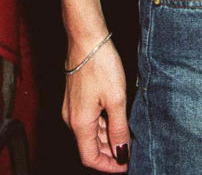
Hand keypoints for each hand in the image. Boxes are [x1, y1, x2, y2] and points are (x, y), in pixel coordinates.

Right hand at [63, 39, 128, 170]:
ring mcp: (72, 108)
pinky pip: (89, 120)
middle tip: (130, 153)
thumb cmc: (101, 65)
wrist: (86, 39)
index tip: (125, 166)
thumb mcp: (116, 98)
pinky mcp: (76, 98)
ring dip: (107, 139)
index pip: (90, 158)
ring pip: (90, 133)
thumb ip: (118, 128)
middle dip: (109, 153)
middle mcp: (72, 119)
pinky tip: (116, 120)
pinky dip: (102, 125)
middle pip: (90, 147)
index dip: (108, 166)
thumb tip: (121, 153)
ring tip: (127, 138)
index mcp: (80, 123)